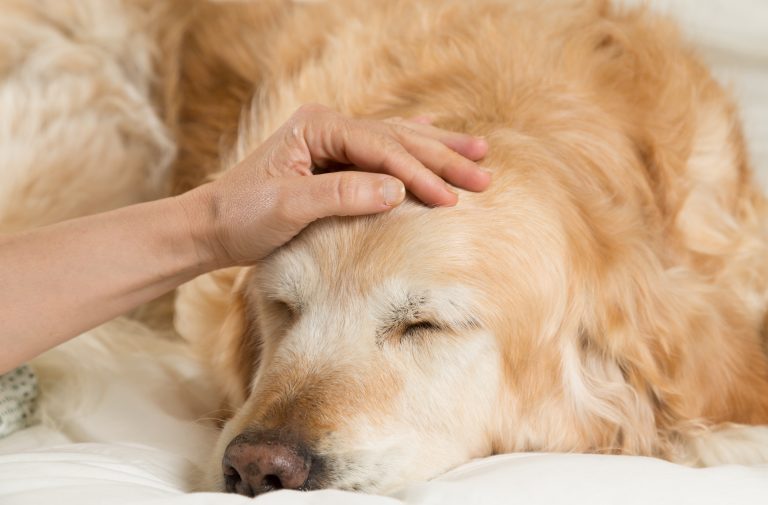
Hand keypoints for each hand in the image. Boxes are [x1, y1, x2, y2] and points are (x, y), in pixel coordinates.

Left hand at [178, 104, 489, 267]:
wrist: (210, 226)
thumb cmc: (242, 216)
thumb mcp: (287, 208)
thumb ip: (341, 195)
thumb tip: (396, 190)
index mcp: (318, 128)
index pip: (382, 148)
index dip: (419, 173)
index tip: (451, 199)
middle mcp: (328, 126)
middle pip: (398, 138)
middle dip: (443, 156)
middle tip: (484, 174)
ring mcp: (332, 141)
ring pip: (397, 139)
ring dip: (438, 147)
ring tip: (479, 150)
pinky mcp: (333, 160)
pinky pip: (382, 147)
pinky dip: (411, 141)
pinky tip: (431, 126)